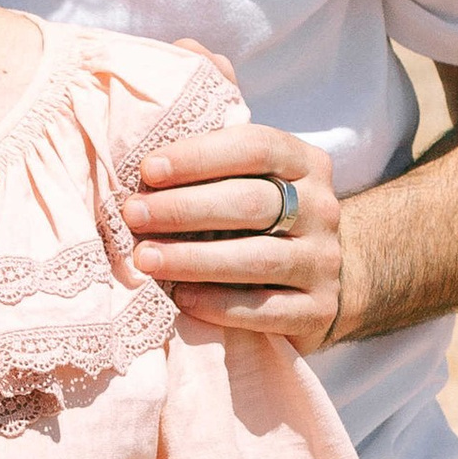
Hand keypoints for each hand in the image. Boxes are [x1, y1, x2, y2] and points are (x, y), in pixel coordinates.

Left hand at [123, 119, 349, 346]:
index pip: (256, 148)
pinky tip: (182, 299)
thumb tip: (142, 175)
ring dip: (194, 259)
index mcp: (304, 163)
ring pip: (259, 259)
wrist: (318, 278)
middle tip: (134, 215)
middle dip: (184, 208)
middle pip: (252, 203)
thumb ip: (212, 172)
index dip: (199, 157)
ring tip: (146, 259)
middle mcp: (321, 208)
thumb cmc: (261, 221)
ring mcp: (323, 261)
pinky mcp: (319, 310)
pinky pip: (266, 309)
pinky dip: (219, 305)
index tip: (148, 170)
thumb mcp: (250, 182)